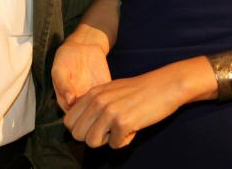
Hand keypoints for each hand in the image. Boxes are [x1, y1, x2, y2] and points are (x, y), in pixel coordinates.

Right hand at [52, 39, 110, 111]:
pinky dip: (112, 100)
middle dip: (93, 118)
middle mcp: (80, 102)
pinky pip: (109, 100)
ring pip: (100, 111)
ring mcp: (94, 96)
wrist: (82, 45)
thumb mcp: (60, 70)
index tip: (84, 114)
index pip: (73, 118)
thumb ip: (63, 85)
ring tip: (103, 99)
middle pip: (87, 118)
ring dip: (104, 111)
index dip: (79, 121)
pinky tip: (111, 93)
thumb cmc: (65, 58)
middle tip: (96, 108)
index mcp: (67, 101)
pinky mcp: (104, 89)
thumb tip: (69, 101)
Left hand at [64, 58, 212, 148]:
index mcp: (92, 94)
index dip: (81, 129)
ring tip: (119, 130)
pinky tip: (133, 128)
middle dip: (92, 137)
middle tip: (108, 130)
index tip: (95, 127)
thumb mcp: (109, 91)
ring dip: (106, 140)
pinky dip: (124, 141)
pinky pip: (114, 145)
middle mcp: (97, 102)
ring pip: (92, 142)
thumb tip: (80, 125)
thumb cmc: (138, 91)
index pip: (68, 121)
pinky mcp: (122, 123)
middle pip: (77, 134)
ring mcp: (109, 112)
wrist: (163, 87)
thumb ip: (94, 104)